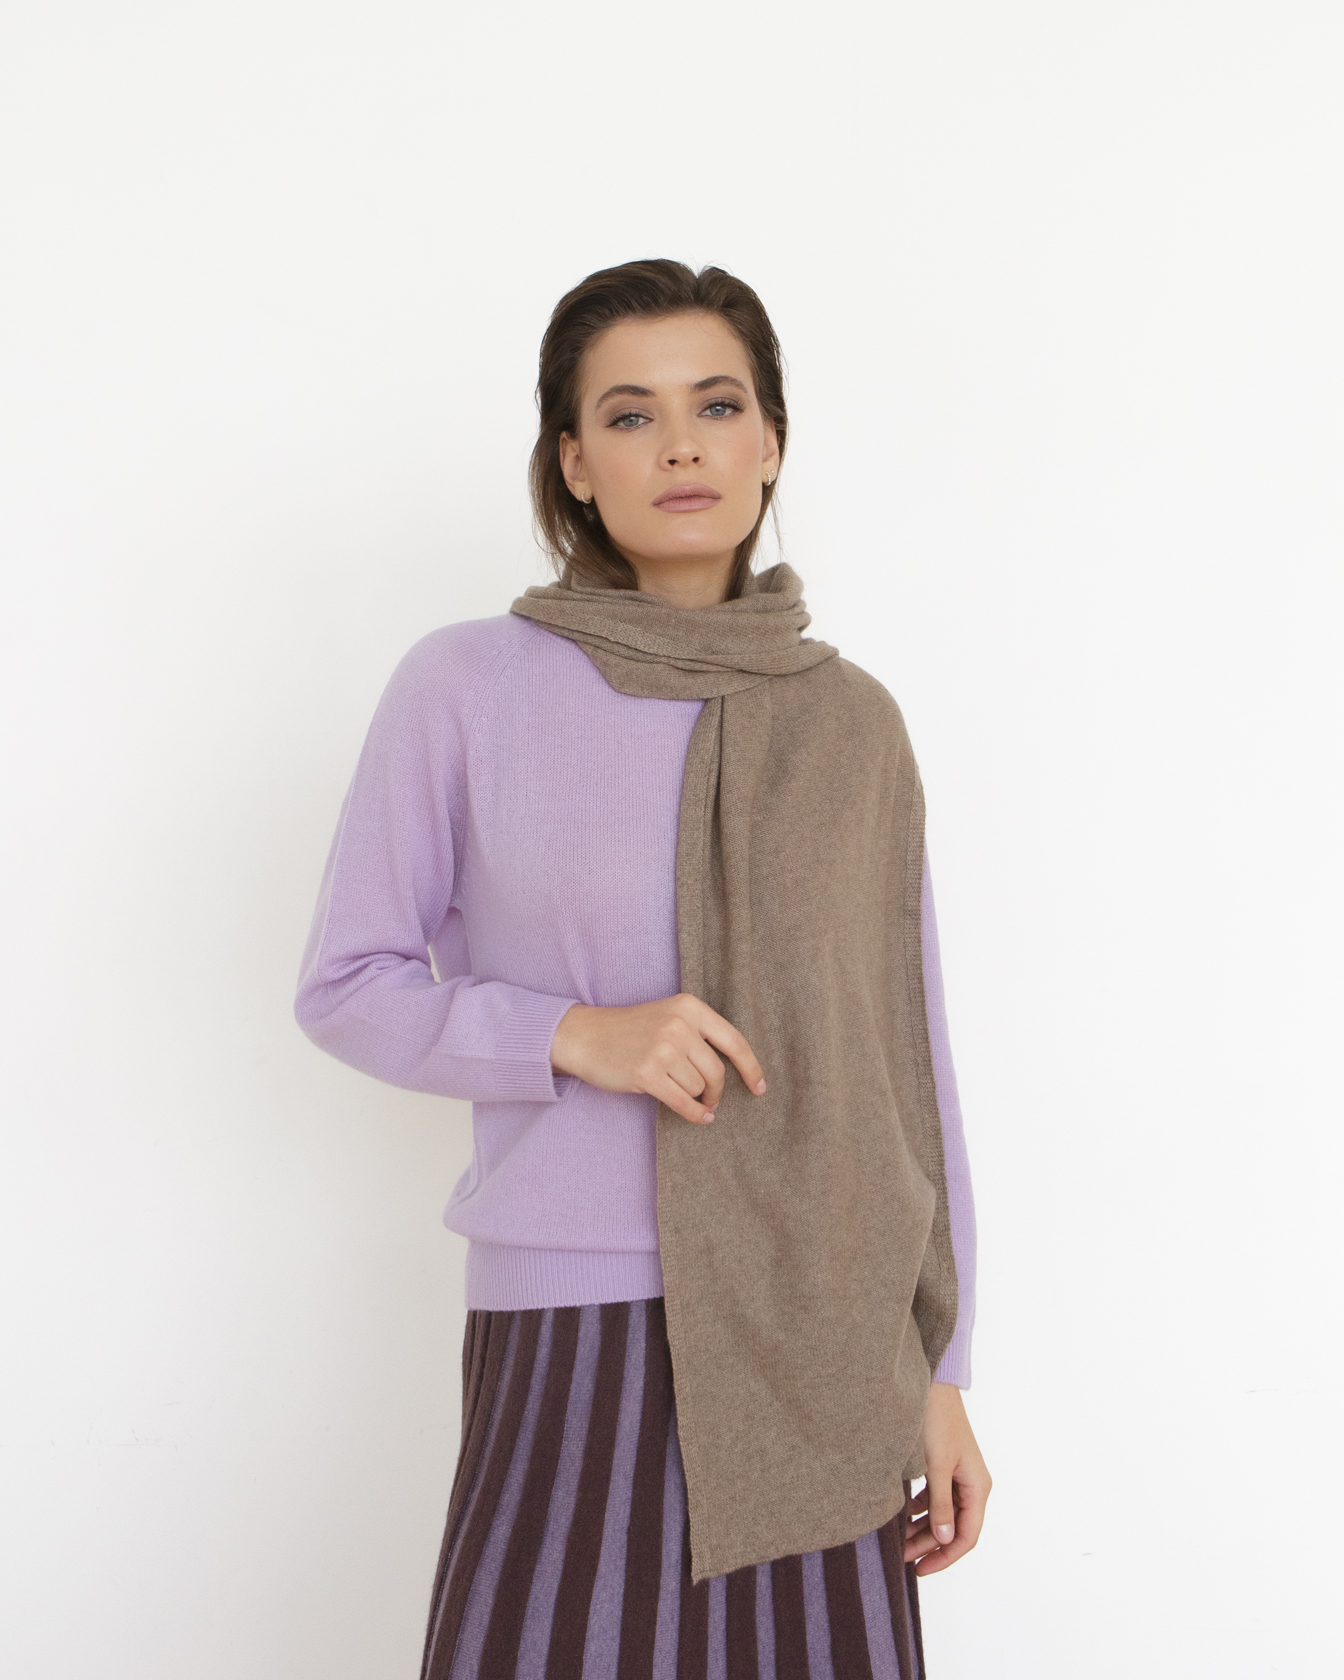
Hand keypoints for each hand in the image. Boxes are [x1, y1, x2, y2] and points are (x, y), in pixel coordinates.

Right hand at [550, 993, 766, 1125]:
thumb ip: (699, 1035)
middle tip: (710, 1099)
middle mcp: (679, 1025)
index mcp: (689, 1007)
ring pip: (698, 1088)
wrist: (585, 1036)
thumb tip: (737, 1069)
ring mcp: (662, 1049)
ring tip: (676, 1089)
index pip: (733, 1041)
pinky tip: (700, 1118)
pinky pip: (684, 1103)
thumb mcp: (668, 1017)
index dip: (751, 1068)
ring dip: (693, 1096)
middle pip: (716, 1071)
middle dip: (716, 1091)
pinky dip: (695, 1115)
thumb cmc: (631, 1030)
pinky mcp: (647, 1073)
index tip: (760, 1087)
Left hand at [904, 1382, 991, 1574]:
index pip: (967, 1536)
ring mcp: (958, 1476)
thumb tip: (946, 1539)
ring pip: (942, 1514)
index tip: (920, 1569)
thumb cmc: (937, 1420)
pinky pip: (934, 1499)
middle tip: (901, 1557)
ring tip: (898, 1541)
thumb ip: (941, 1504)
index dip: (945, 1557)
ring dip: (922, 1529)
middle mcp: (971, 1485)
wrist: (931, 1384)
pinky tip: (902, 1516)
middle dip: (929, 1545)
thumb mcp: (937, 1465)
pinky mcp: (944, 1467)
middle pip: (953, 1528)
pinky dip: (919, 1510)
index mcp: (978, 1487)